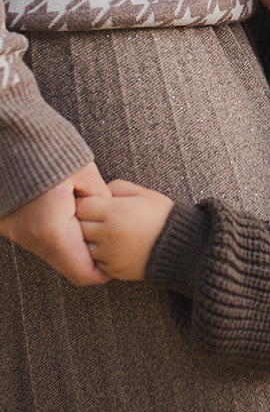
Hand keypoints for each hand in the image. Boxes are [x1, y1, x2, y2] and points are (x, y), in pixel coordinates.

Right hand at [0, 162, 111, 285]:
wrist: (9, 139)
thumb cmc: (47, 150)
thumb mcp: (85, 172)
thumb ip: (102, 200)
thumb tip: (112, 214)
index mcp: (52, 230)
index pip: (83, 273)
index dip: (103, 272)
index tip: (116, 261)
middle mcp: (32, 239)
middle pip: (68, 264)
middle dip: (89, 256)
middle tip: (105, 239)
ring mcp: (18, 233)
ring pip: (53, 253)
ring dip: (72, 243)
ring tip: (87, 221)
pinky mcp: (10, 225)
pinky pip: (39, 240)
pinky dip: (56, 235)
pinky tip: (66, 213)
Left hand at [77, 179, 173, 281]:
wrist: (180, 247)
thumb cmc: (162, 216)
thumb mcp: (144, 193)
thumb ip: (118, 187)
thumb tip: (100, 191)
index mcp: (115, 211)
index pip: (82, 206)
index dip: (85, 203)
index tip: (93, 203)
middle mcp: (108, 233)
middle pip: (79, 226)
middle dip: (84, 221)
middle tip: (96, 217)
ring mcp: (109, 253)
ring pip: (83, 246)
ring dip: (89, 239)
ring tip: (104, 232)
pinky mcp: (112, 269)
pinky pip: (94, 261)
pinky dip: (98, 254)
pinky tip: (111, 246)